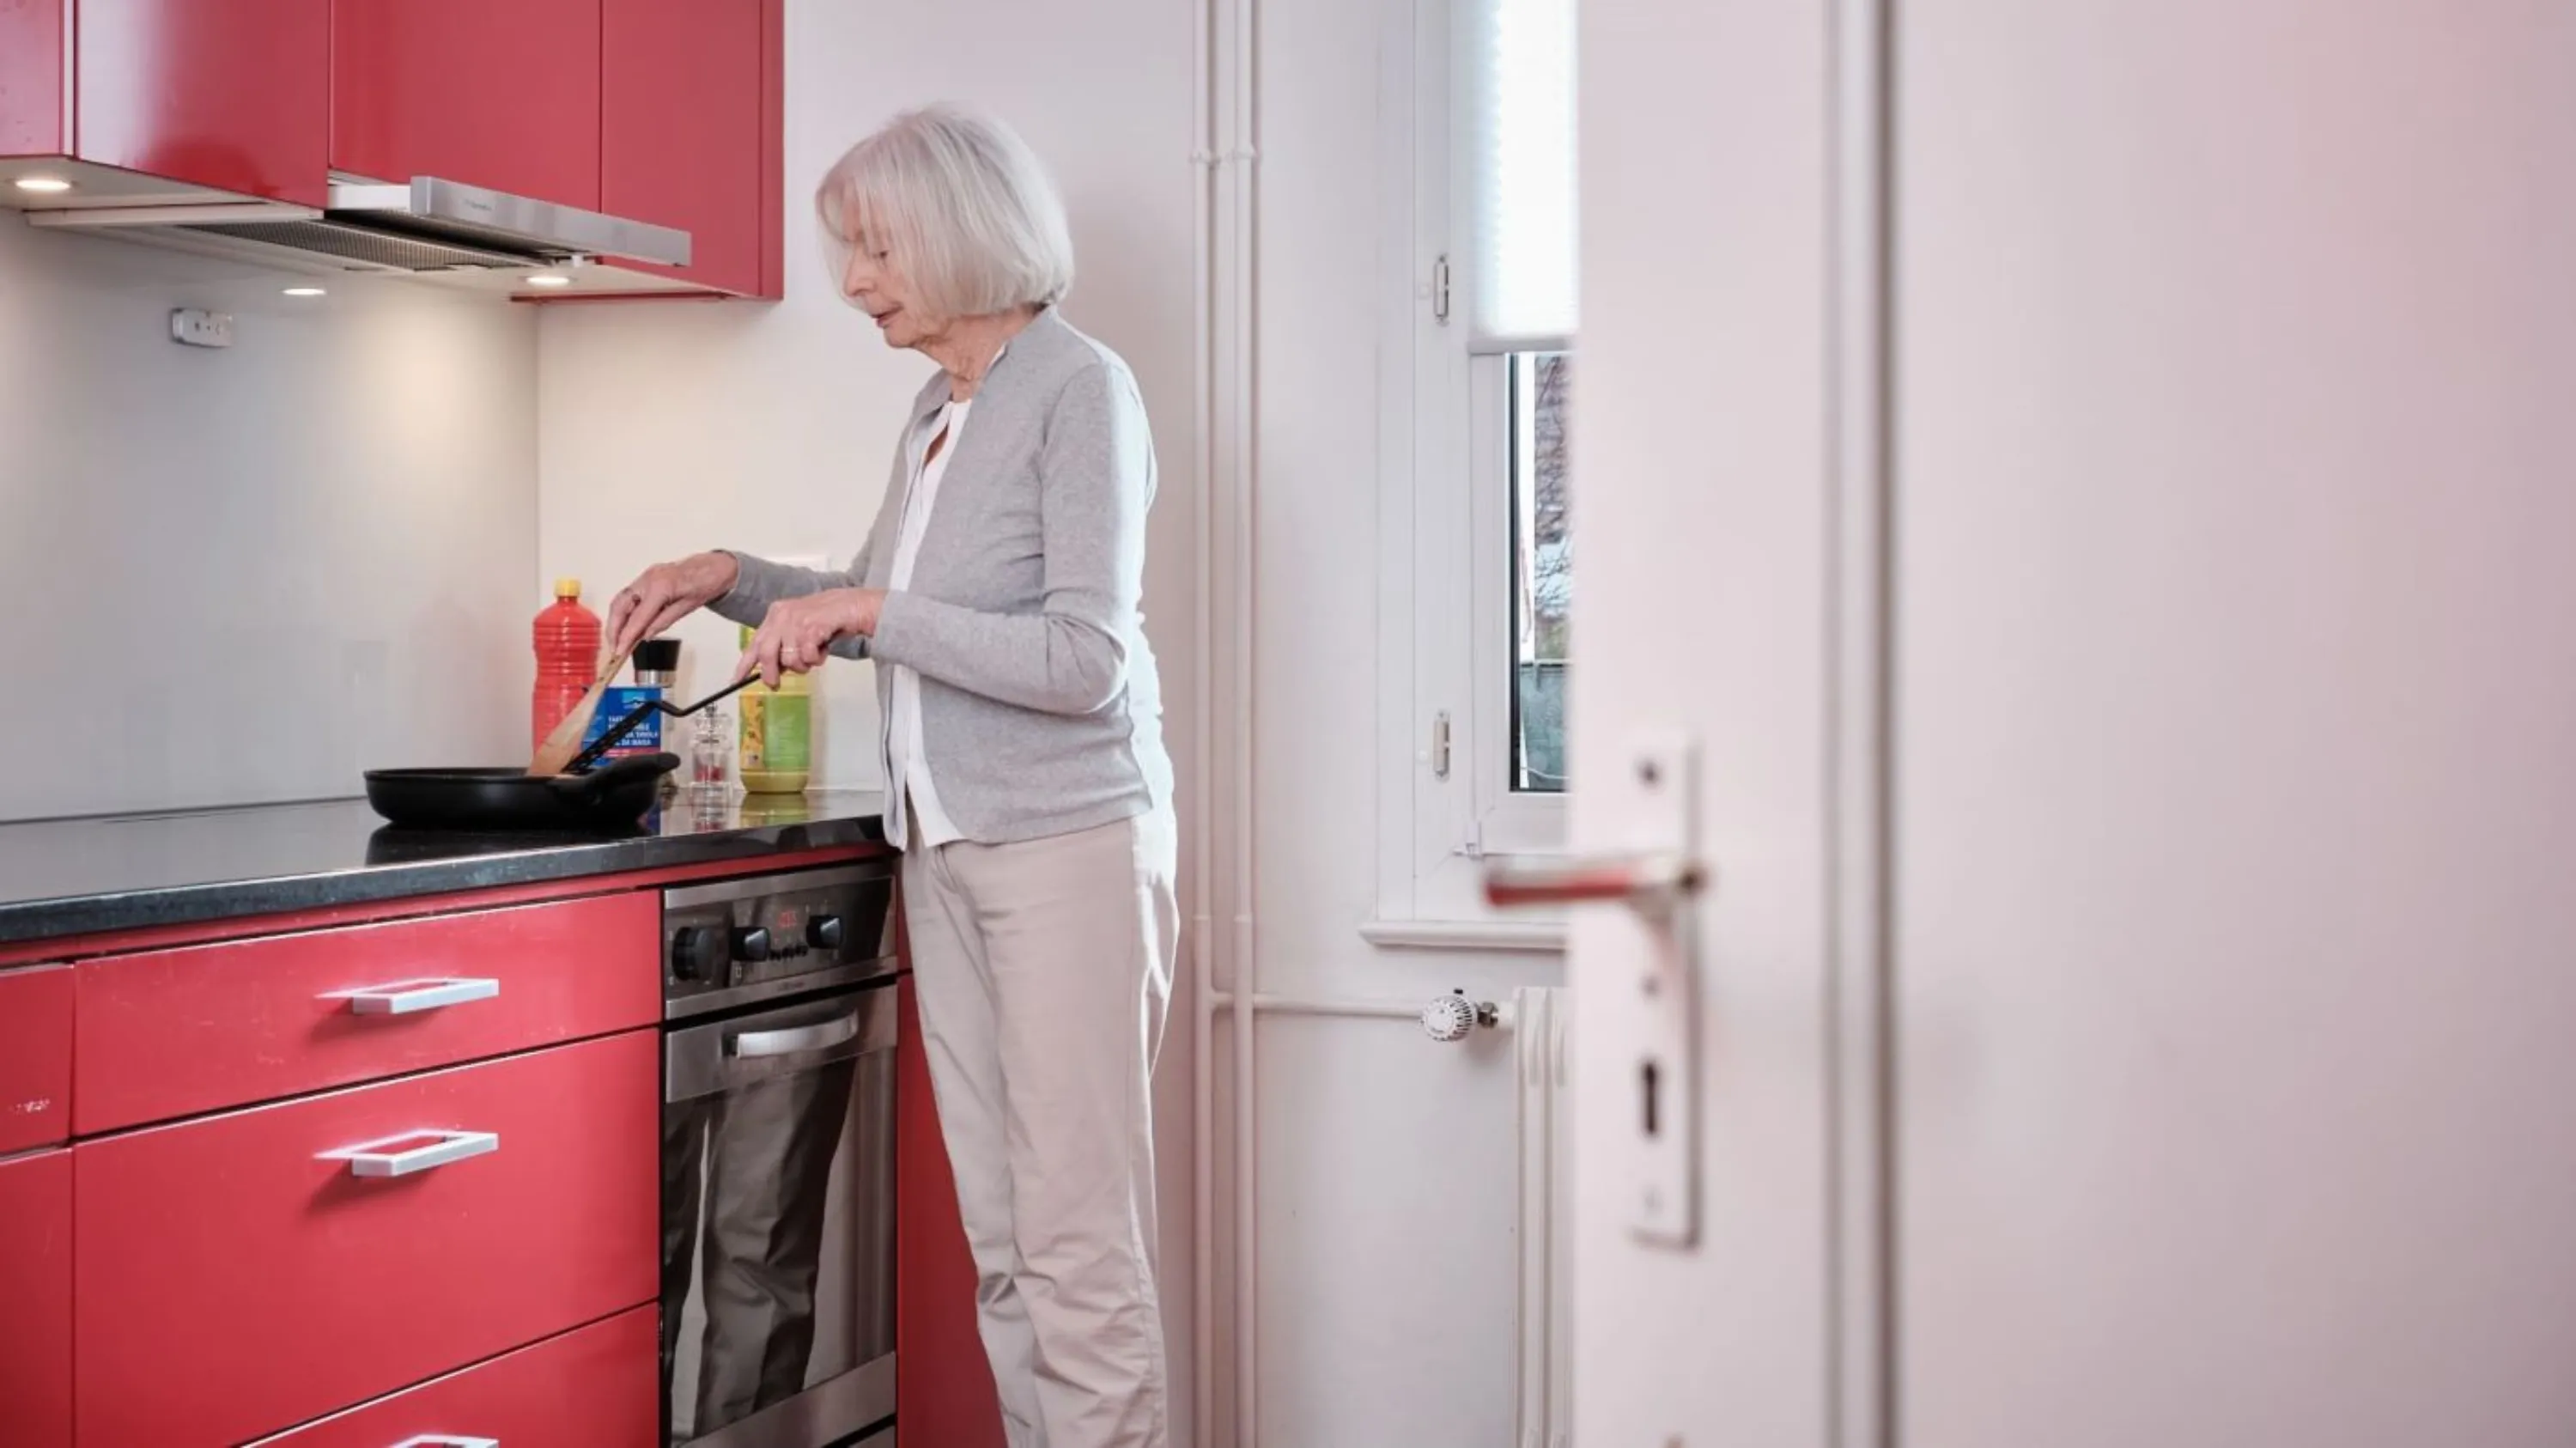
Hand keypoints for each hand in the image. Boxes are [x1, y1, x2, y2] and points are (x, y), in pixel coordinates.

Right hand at [607, 552, 738, 656]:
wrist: (715, 566)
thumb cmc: (707, 582)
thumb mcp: (687, 607)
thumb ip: (663, 622)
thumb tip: (645, 636)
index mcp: (661, 587)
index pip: (637, 617)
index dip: (626, 636)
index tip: (620, 650)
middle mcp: (649, 579)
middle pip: (620, 606)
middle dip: (613, 628)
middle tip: (614, 647)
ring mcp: (646, 576)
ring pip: (621, 600)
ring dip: (616, 621)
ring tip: (618, 640)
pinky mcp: (647, 578)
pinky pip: (629, 596)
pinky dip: (624, 612)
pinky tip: (626, 625)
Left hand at [735, 588, 883, 685]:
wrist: (854, 606)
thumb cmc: (828, 619)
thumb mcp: (799, 627)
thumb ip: (784, 643)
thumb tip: (772, 669)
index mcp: (776, 614)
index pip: (755, 642)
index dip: (744, 664)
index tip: (735, 680)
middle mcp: (782, 615)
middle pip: (767, 654)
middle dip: (771, 674)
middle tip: (775, 684)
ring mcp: (797, 621)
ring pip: (789, 659)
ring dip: (803, 665)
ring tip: (814, 656)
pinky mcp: (812, 627)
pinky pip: (808, 656)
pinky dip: (817, 659)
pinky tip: (823, 649)